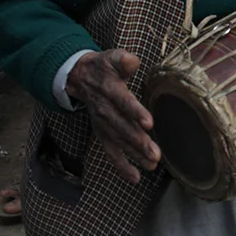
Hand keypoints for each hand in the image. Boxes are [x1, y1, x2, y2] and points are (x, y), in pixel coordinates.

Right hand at [64, 50, 159, 183]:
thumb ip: (122, 60)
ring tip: (152, 165)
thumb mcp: (111, 57)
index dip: (135, 112)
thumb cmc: (103, 67)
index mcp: (110, 90)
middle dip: (139, 142)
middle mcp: (105, 110)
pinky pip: (111, 152)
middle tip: (155, 154)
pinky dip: (121, 165)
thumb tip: (132, 61)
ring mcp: (103, 124)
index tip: (149, 123)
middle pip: (123, 127)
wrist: (80, 78)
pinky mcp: (103, 133)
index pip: (124, 102)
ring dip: (134, 155)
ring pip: (119, 142)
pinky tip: (135, 177)